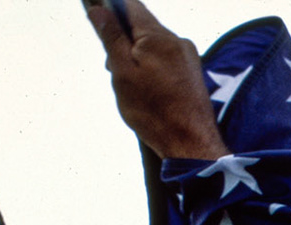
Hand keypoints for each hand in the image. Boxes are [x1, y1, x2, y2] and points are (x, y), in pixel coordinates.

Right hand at [86, 0, 227, 160]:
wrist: (191, 144)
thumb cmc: (155, 113)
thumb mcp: (123, 72)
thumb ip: (111, 37)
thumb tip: (99, 9)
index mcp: (158, 36)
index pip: (130, 6)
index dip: (110, 7)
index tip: (97, 17)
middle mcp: (177, 41)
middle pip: (142, 28)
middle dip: (123, 42)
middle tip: (114, 68)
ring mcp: (188, 57)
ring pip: (153, 46)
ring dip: (137, 58)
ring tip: (133, 88)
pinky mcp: (193, 72)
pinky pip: (166, 61)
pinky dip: (151, 69)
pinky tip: (149, 93)